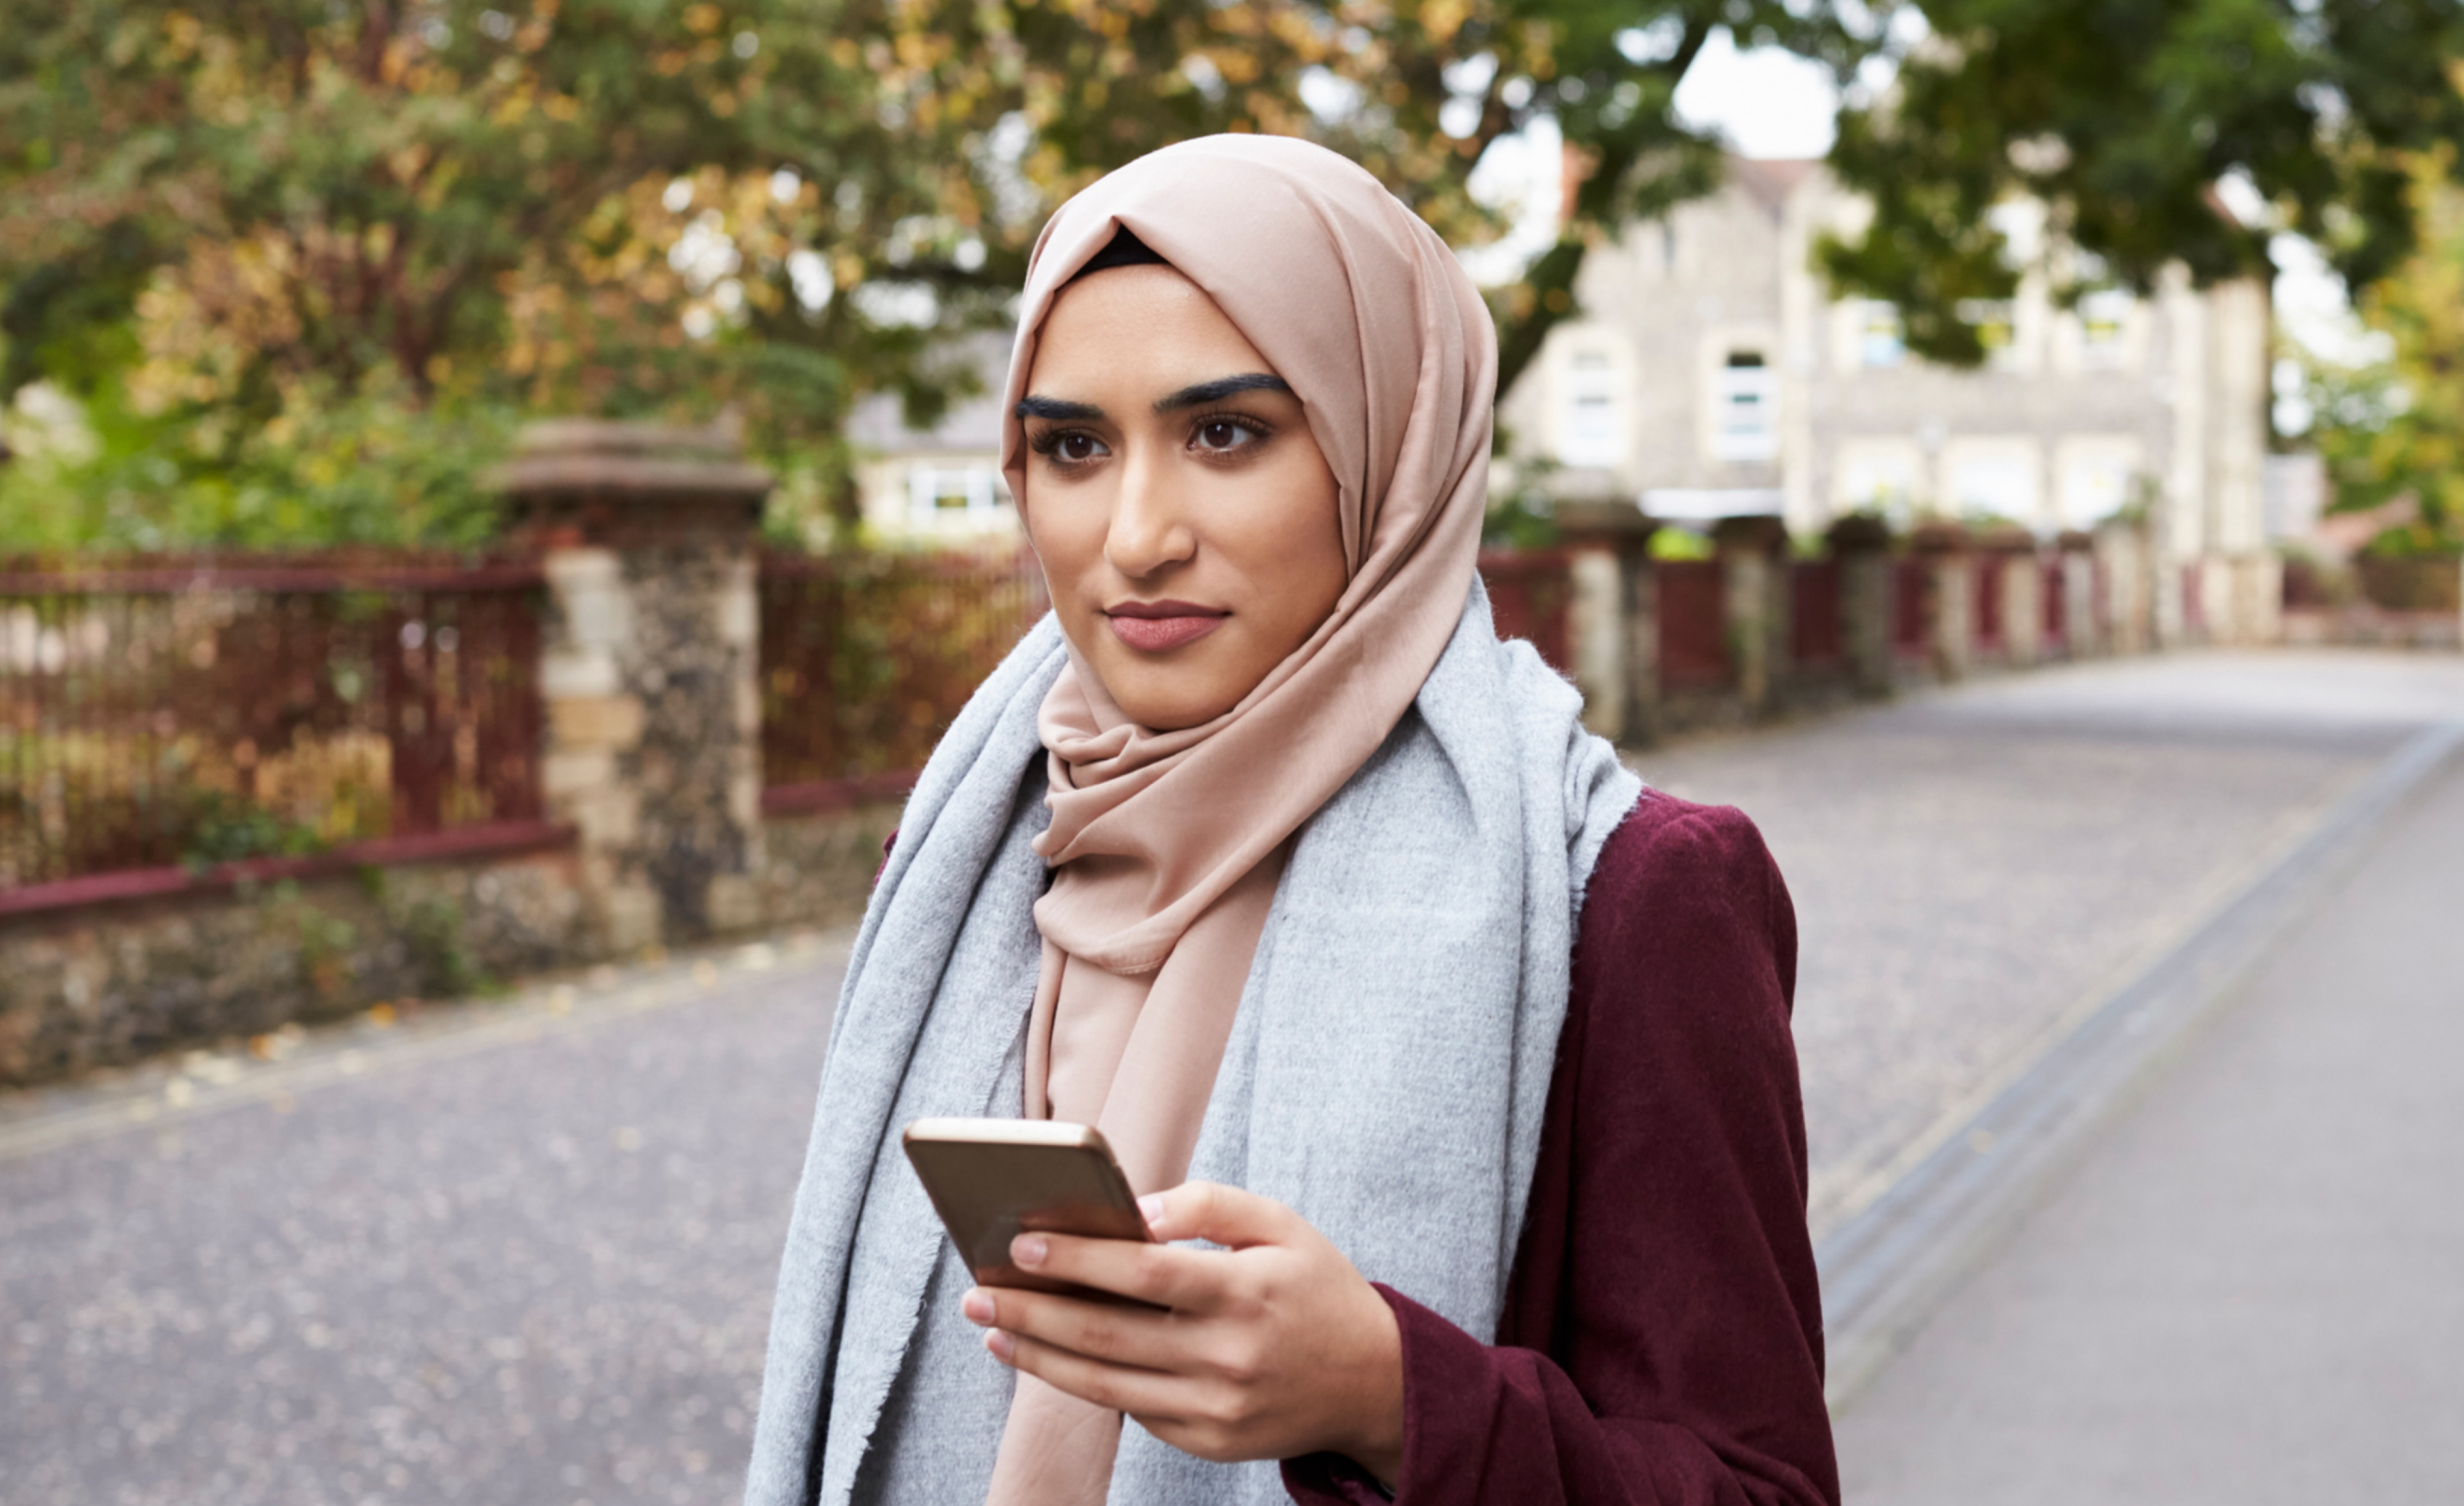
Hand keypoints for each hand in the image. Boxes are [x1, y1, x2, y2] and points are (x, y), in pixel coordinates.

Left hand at [961, 1181, 1404, 1486]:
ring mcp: (1217, 1409)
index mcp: (1247, 1292)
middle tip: (978, 1288)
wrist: (1374, 1382)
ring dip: (1038, 1354)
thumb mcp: (1279, 1224)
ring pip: (1106, 1383)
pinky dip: (1080, 1383)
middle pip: (1109, 1335)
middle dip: (1034, 1310)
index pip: (1145, 1273)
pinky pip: (1132, 1410)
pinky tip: (1043, 1356)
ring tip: (992, 1325)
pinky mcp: (1208, 1441)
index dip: (1079, 1259)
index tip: (1022, 1242)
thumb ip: (1207, 1204)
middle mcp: (1229, 1357)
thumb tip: (1133, 1210)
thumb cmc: (1316, 1288)